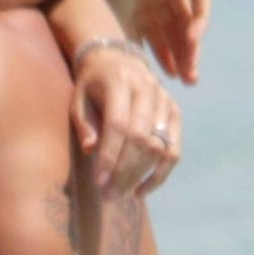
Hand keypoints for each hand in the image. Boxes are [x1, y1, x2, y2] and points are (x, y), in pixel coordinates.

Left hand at [71, 48, 181, 195]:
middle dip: (124, 171)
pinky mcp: (175, 112)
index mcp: (119, 83)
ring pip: (159, 146)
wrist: (117, 58)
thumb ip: (85, 123)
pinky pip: (173, 149)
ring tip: (121, 195)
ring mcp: (165, 101)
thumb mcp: (79, 98)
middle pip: (140, 138)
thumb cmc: (92, 85)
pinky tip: (142, 190)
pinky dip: (160, 174)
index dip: (110, 155)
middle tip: (108, 196)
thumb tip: (90, 150)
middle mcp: (147, 90)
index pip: (118, 124)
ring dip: (140, 176)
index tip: (99, 182)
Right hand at [103, 0, 211, 83]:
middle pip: (176, 30)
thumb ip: (133, 51)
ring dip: (192, 42)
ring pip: (189, 17)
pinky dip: (200, 18)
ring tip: (191, 64)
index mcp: (139, 7)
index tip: (174, 78)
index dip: (168, 58)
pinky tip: (193, 39)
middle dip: (183, 55)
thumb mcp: (119, 30)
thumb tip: (138, 81)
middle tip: (189, 79)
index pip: (160, 37)